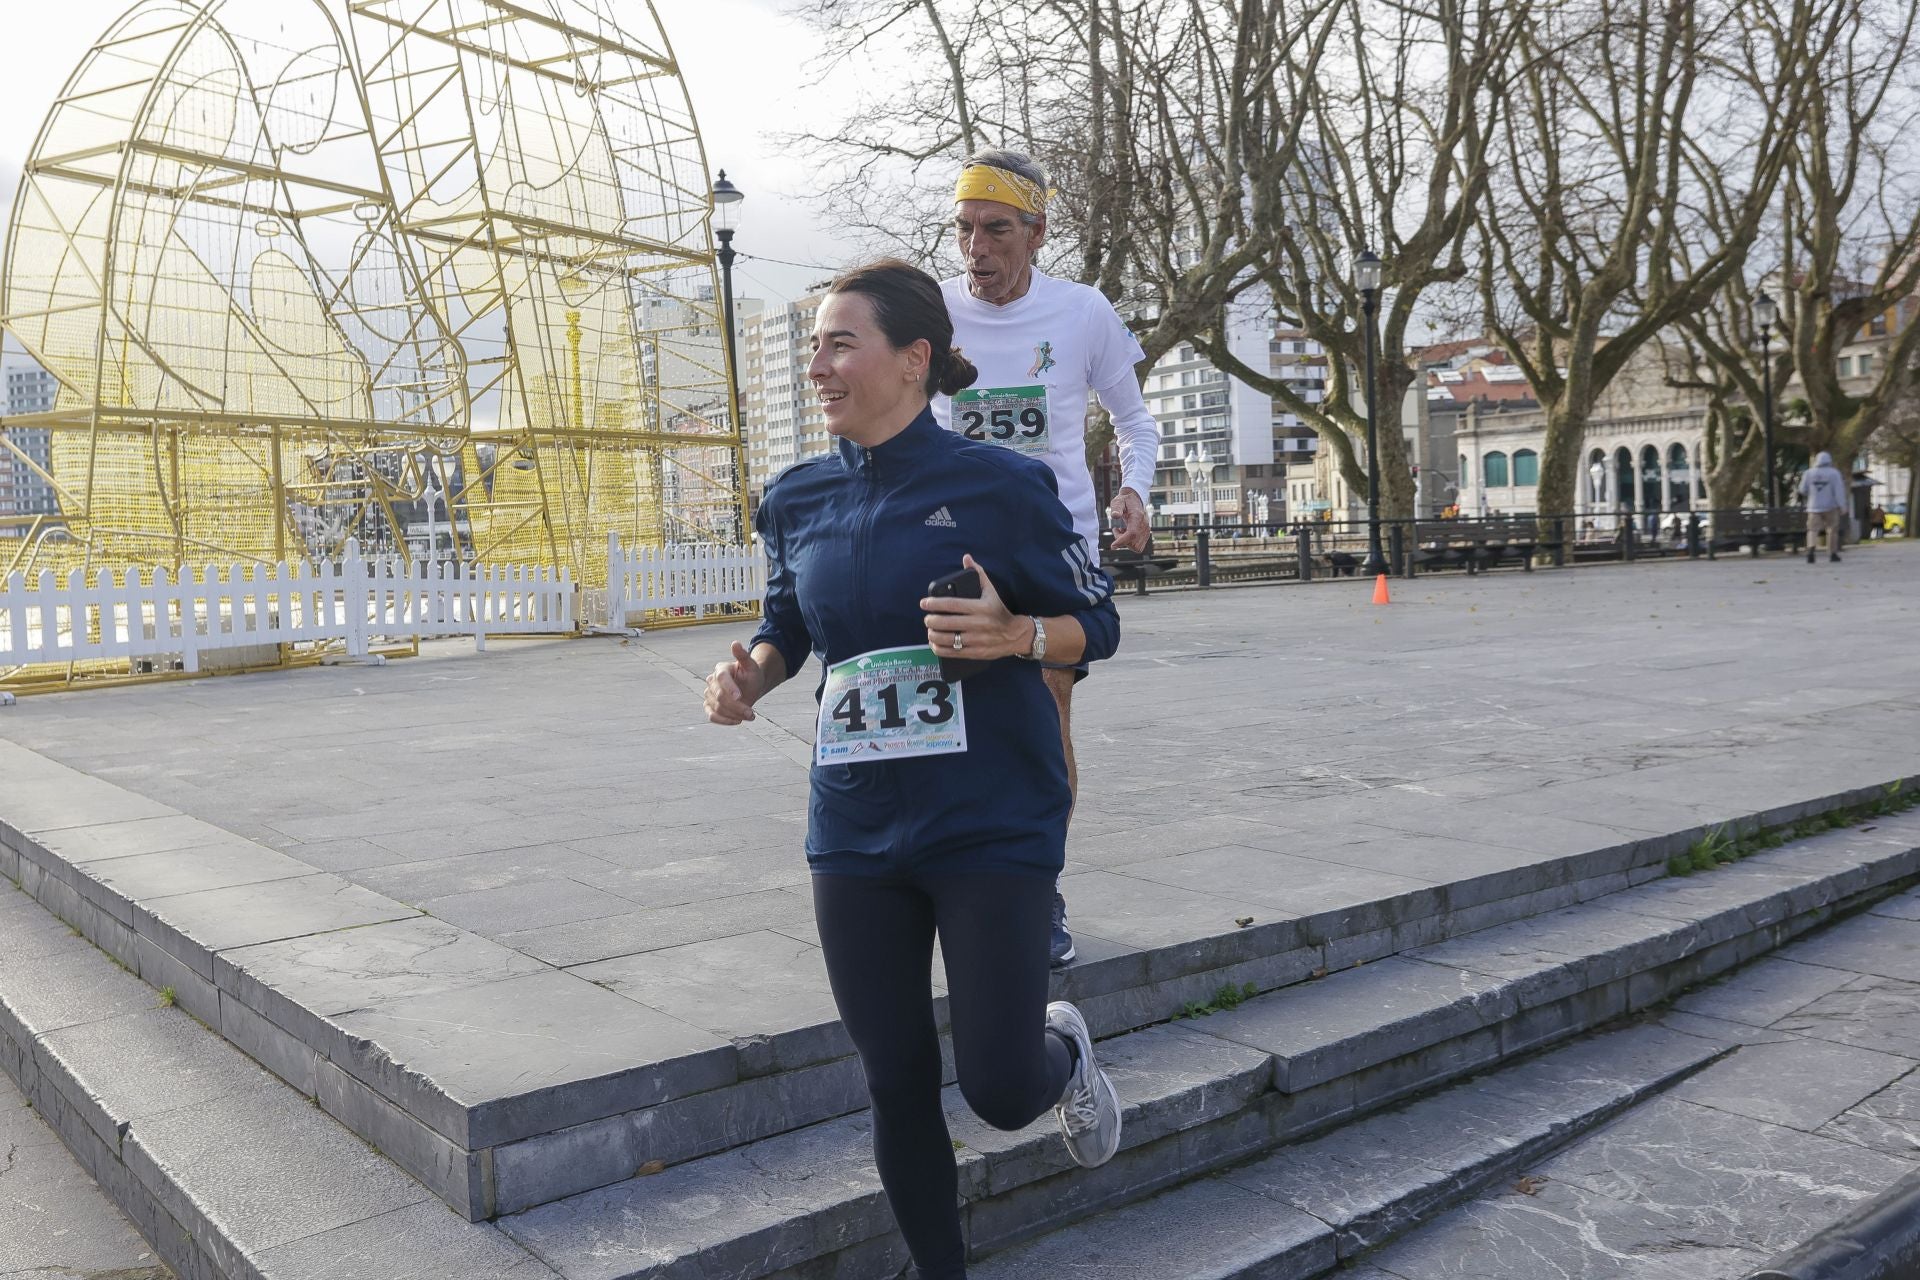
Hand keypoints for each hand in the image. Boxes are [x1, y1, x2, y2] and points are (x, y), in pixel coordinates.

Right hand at [705, 640, 765, 723]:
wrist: (750, 687)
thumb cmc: (751, 675)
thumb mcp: (751, 665)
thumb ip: (743, 656)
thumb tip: (735, 643)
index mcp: (721, 669)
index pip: (721, 678)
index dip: (729, 688)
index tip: (740, 697)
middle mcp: (712, 681)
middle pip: (720, 697)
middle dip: (737, 706)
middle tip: (752, 714)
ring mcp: (709, 694)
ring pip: (717, 708)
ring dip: (733, 715)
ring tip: (749, 716)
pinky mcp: (709, 706)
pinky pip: (711, 716)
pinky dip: (723, 721)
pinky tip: (737, 721)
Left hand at [920, 554, 1034, 660]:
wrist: (1015, 634)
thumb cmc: (999, 610)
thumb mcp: (991, 591)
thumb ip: (978, 574)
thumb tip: (967, 558)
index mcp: (981, 607)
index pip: (953, 604)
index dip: (935, 603)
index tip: (924, 603)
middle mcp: (979, 624)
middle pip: (948, 623)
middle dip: (932, 621)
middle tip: (927, 619)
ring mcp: (977, 640)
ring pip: (948, 639)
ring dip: (934, 635)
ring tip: (930, 630)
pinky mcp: (976, 652)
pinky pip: (953, 652)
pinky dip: (940, 649)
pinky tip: (934, 644)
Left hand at [1109, 487, 1149, 551]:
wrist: (1134, 500)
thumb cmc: (1124, 501)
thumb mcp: (1118, 502)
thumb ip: (1116, 508)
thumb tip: (1115, 515)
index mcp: (1137, 517)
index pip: (1132, 533)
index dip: (1122, 541)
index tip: (1113, 546)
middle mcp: (1144, 525)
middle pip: (1134, 543)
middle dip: (1122, 541)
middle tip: (1116, 530)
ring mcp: (1146, 531)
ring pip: (1137, 547)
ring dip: (1126, 543)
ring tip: (1121, 531)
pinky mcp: (1146, 534)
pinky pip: (1138, 546)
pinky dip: (1130, 544)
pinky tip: (1126, 533)